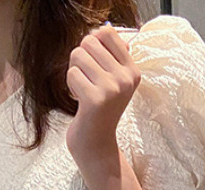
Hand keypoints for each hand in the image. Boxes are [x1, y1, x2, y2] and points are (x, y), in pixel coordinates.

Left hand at [65, 23, 140, 159]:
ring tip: (84, 91)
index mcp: (132, 71)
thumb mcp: (112, 81)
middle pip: (88, 42)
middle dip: (80, 59)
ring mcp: (112, 89)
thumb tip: (101, 31)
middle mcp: (126, 79)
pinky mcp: (96, 99)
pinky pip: (72, 74)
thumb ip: (110, 55)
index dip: (92, 43)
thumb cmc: (99, 109)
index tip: (93, 63)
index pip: (107, 32)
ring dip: (74, 73)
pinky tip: (80, 101)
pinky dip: (71, 86)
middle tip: (87, 81)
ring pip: (78, 55)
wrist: (96, 144)